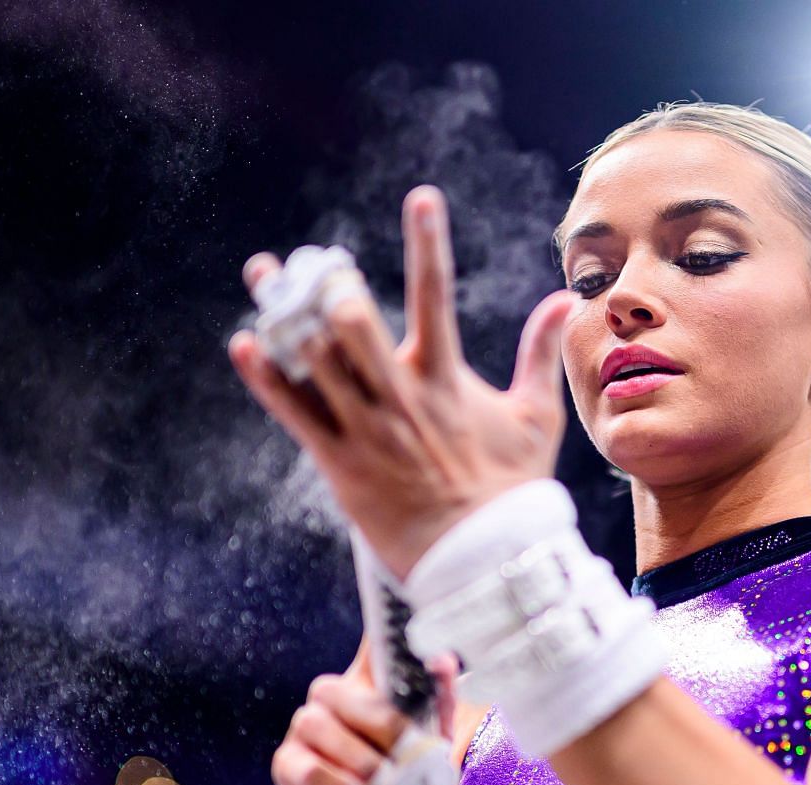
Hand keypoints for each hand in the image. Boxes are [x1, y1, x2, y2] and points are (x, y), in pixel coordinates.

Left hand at [228, 185, 578, 580]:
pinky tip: (246, 343)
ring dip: (289, 315)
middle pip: (357, 324)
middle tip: (315, 256)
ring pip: (319, 360)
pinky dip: (268, 378)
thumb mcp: (535, 417)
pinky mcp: (339, 462)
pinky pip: (295, 412)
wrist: (481, 560)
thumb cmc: (510, 489)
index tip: (422, 197)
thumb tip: (563, 299)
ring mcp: (367, 428)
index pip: (437, 295)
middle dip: (332, 284)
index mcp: (446, 377)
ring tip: (266, 274)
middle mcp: (402, 396)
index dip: (429, 243)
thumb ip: (539, 353)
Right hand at [271, 653, 462, 784]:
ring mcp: (304, 726)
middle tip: (428, 773)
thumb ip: (439, 703)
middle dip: (398, 739)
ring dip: (368, 768)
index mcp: (367, 681)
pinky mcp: (287, 763)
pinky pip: (311, 770)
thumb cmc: (390, 773)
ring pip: (327, 730)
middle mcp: (330, 694)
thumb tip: (443, 662)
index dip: (391, 630)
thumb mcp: (425, 743)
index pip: (376, 644)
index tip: (420, 643)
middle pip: (360, 700)